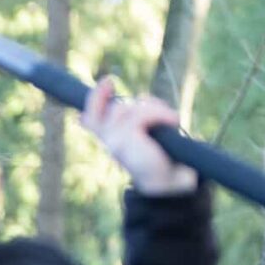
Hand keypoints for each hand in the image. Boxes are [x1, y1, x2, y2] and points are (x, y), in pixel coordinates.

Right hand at [83, 77, 200, 196]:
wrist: (171, 182)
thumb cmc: (163, 158)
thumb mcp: (150, 133)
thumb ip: (141, 117)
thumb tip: (141, 97)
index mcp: (111, 141)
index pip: (91, 118)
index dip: (96, 98)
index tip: (108, 81)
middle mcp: (108, 143)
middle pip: (112, 108)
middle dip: (139, 104)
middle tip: (159, 111)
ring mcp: (113, 142)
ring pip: (127, 109)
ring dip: (153, 109)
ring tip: (170, 120)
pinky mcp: (124, 142)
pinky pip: (140, 114)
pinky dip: (160, 113)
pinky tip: (173, 121)